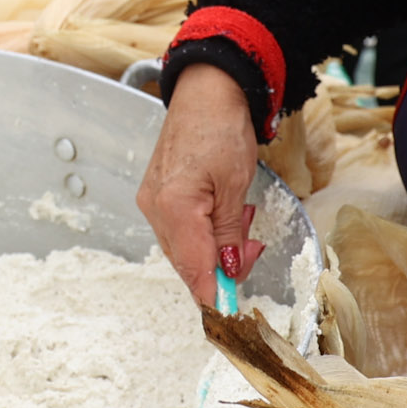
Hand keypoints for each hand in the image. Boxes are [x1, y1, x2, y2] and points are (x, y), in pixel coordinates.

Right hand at [133, 63, 264, 305]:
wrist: (205, 90)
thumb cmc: (221, 128)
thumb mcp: (236, 186)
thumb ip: (230, 234)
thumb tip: (228, 271)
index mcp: (173, 208)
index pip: (193, 270)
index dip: (215, 297)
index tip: (233, 318)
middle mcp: (154, 209)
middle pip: (187, 264)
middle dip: (221, 269)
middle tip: (254, 250)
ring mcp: (152, 202)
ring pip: (185, 249)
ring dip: (216, 249)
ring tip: (244, 222)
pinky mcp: (157, 195)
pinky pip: (181, 231)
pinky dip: (205, 234)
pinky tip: (226, 217)